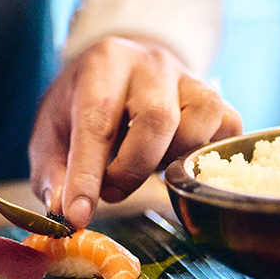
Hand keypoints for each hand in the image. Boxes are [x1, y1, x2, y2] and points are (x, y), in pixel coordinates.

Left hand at [29, 36, 241, 228]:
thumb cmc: (80, 105)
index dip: (87, 175)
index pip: (97, 122)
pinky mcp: (216, 96)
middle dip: (131, 170)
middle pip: (157, 120)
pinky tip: (173, 160)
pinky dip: (203, 156)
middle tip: (110, 190)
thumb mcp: (51, 133)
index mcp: (103, 65)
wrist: (119, 68)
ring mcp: (189, 77)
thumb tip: (61, 210)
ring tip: (143, 168)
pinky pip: (228, 128)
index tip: (78, 214)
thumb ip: (53, 172)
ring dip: (169, 161)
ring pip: (198, 122)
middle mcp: (150, 63)